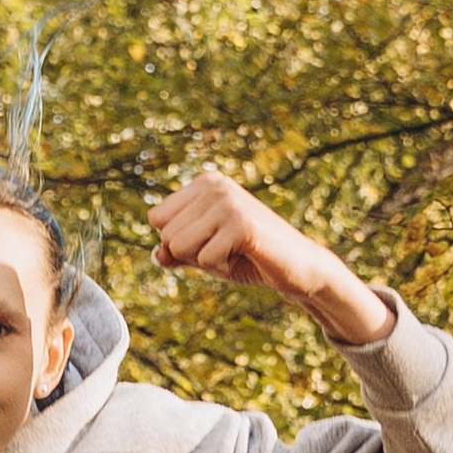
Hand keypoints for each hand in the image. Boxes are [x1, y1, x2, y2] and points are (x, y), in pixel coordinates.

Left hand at [146, 165, 394, 348]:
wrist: (296, 268)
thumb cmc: (249, 258)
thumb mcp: (205, 254)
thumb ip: (177, 252)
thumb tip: (156, 254)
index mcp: (204, 183)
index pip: (156, 219)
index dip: (176, 243)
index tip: (209, 241)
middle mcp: (214, 184)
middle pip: (165, 235)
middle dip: (190, 254)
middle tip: (225, 249)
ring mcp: (228, 201)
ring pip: (178, 246)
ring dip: (204, 261)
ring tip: (233, 251)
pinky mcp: (241, 223)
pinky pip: (204, 260)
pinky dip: (222, 268)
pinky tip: (246, 256)